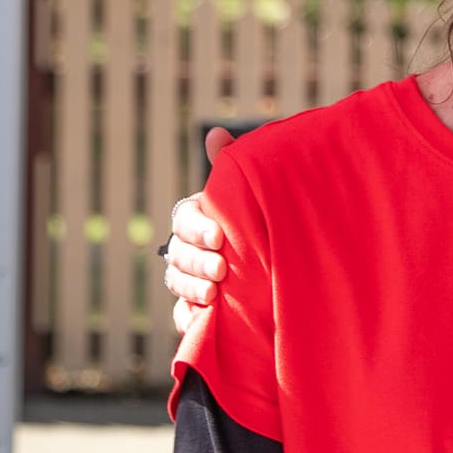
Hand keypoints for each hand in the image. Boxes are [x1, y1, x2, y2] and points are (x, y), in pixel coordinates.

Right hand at [164, 127, 236, 333]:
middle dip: (196, 261)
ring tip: (213, 295)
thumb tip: (216, 132)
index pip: (184, 219)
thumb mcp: (247, 192)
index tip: (218, 236)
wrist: (276, 259)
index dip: (197, 228)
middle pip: (177, 253)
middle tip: (220, 269)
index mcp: (196, 217)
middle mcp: (187, 247)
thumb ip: (230, 166)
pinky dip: (188, 318)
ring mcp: (188, 277)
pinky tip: (200, 321)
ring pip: (176, 282)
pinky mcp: (196, 307)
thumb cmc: (256, 216)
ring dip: (191, 288)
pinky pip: (182, 315)